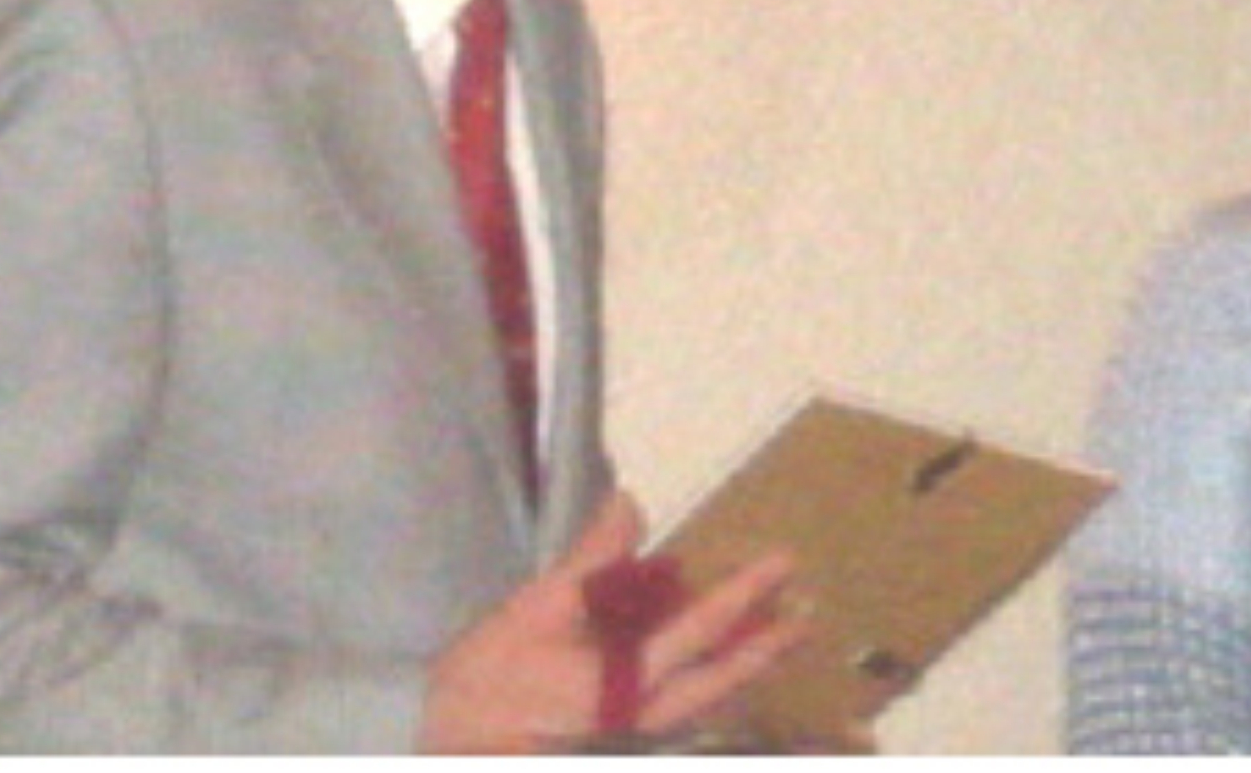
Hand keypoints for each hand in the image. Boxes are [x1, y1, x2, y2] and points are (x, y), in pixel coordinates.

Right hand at [416, 492, 806, 753]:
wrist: (443, 748)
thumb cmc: (486, 681)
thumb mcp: (531, 610)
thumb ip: (588, 559)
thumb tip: (630, 502)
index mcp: (623, 682)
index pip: (700, 631)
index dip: (744, 596)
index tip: (783, 564)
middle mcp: (640, 718)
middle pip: (719, 683)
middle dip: (764, 649)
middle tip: (807, 617)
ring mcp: (630, 738)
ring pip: (702, 705)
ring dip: (740, 671)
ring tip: (778, 638)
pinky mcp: (614, 744)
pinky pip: (674, 716)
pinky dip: (702, 691)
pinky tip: (711, 672)